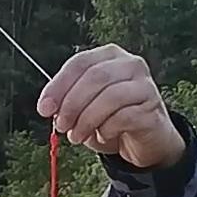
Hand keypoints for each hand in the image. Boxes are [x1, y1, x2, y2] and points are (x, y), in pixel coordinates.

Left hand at [37, 44, 185, 170]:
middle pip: (95, 77)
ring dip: (87, 120)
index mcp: (110, 56)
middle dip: (72, 104)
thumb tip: (48, 107)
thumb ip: (68, 100)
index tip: (44, 109)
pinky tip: (103, 136)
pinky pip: (124, 117)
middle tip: (61, 126)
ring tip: (77, 136)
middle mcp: (130, 64)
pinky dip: (107, 129)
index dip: (58, 85)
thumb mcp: (85, 106)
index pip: (80, 63)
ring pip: (110, 97)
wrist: (145, 140)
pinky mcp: (152, 108)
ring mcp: (144, 85)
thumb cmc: (113, 119)